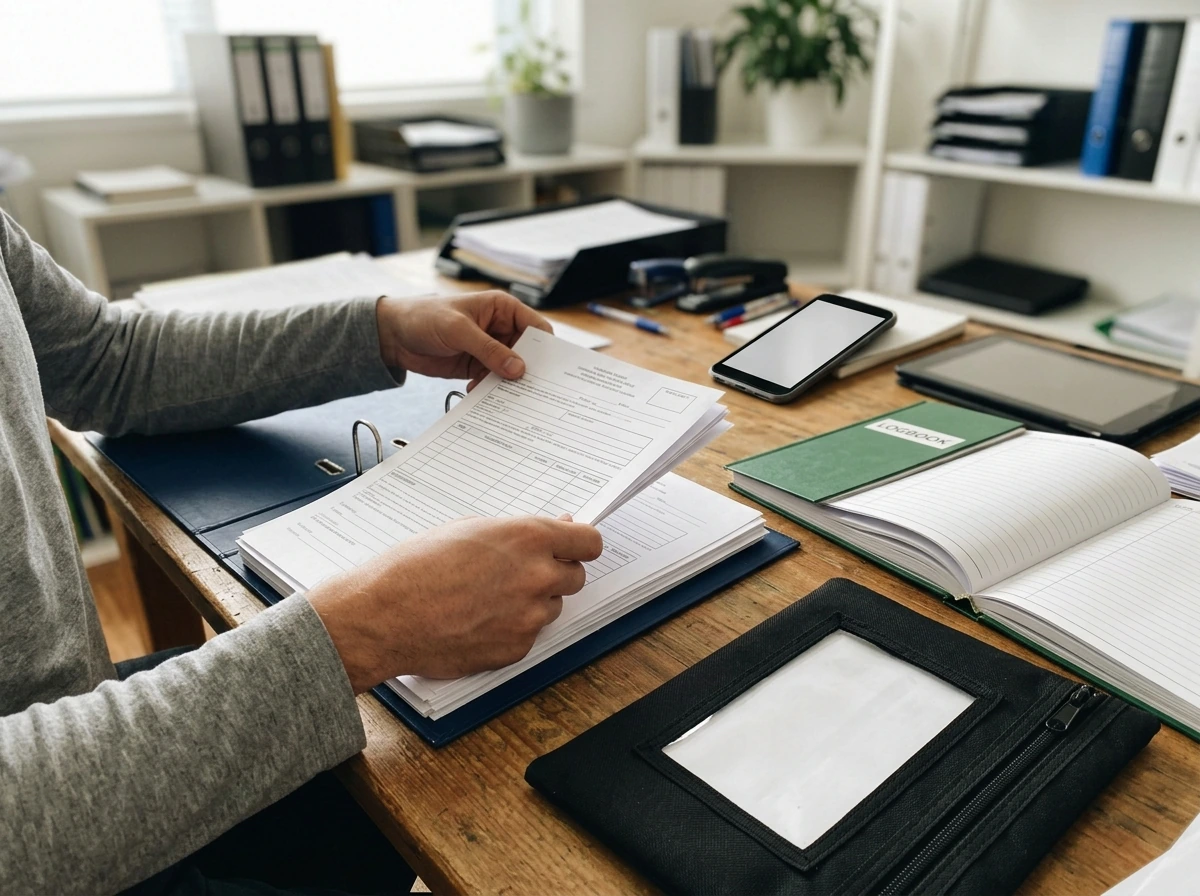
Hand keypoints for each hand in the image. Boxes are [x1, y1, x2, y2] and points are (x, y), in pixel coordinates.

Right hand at [306, 515, 603, 692]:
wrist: (385, 616)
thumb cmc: (416, 567)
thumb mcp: (469, 529)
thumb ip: (519, 532)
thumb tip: (554, 531)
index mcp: (529, 538)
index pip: (589, 542)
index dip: (580, 544)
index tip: (574, 547)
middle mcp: (537, 577)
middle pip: (576, 576)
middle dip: (555, 572)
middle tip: (520, 572)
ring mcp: (530, 616)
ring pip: (551, 607)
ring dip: (532, 601)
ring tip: (487, 596)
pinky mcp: (517, 648)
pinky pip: (529, 634)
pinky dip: (512, 627)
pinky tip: (478, 619)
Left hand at [376, 291, 551, 388]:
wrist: (393, 335)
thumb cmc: (424, 317)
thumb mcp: (458, 330)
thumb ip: (489, 349)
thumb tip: (518, 369)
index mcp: (502, 309)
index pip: (535, 327)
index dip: (545, 347)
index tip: (548, 370)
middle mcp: (500, 328)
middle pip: (527, 353)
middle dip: (528, 370)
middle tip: (530, 389)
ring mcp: (489, 349)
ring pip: (510, 370)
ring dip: (508, 383)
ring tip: (505, 397)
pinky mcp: (477, 366)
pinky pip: (493, 380)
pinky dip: (491, 389)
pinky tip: (482, 396)